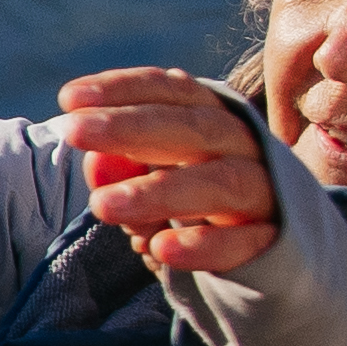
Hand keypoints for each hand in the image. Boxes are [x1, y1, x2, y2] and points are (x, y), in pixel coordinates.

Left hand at [53, 67, 279, 277]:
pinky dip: (204, 244)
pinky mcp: (278, 242)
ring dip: (158, 191)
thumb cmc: (197, 206)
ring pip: (220, 183)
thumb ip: (123, 171)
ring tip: (102, 206)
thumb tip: (94, 161)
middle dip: (131, 127)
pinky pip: (245, 242)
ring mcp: (267, 193)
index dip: (123, 89)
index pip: (173, 90)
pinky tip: (160, 249)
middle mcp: (245, 146)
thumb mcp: (154, 182)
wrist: (276, 256)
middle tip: (73, 131)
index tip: (69, 99)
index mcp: (214, 119)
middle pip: (194, 128)